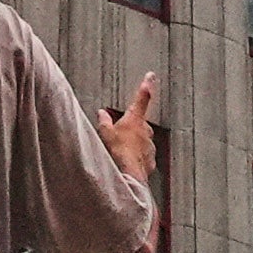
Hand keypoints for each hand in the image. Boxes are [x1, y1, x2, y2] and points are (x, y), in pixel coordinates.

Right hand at [100, 73, 158, 187]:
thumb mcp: (105, 134)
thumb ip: (104, 121)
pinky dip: (137, 158)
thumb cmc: (118, 153)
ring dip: (135, 144)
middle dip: (132, 128)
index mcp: (135, 119)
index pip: (141, 99)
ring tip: (122, 153)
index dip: (146, 87)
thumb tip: (101, 113)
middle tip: (120, 136)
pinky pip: (144, 156)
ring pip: (143, 141)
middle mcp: (145, 131)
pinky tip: (128, 163)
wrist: (129, 175)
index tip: (151, 77)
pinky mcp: (151, 160)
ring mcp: (150, 146)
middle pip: (140, 124)